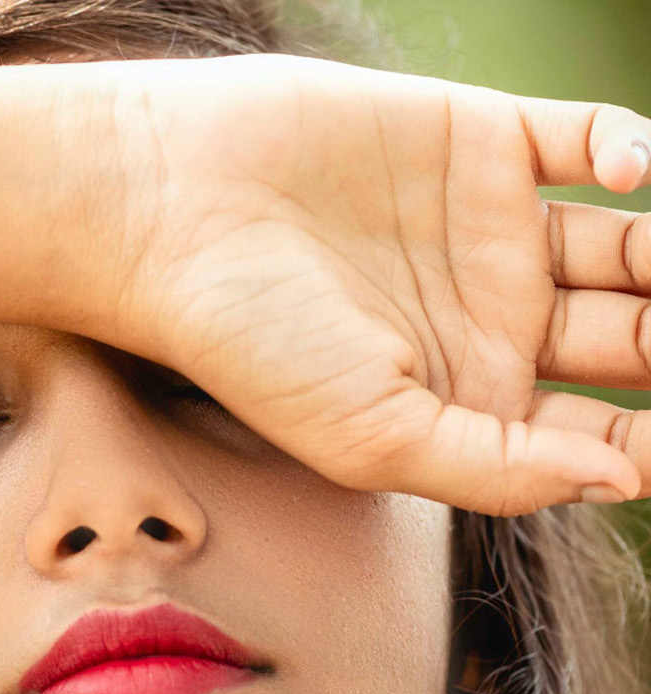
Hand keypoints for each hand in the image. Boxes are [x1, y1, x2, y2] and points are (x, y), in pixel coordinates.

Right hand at [95, 55, 650, 515]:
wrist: (164, 210)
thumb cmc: (243, 340)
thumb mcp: (372, 441)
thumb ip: (501, 470)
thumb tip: (627, 481)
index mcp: (473, 401)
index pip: (613, 428)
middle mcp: (494, 317)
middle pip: (643, 334)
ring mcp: (493, 227)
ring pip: (638, 241)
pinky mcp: (482, 138)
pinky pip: (596, 139)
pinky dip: (638, 152)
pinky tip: (633, 181)